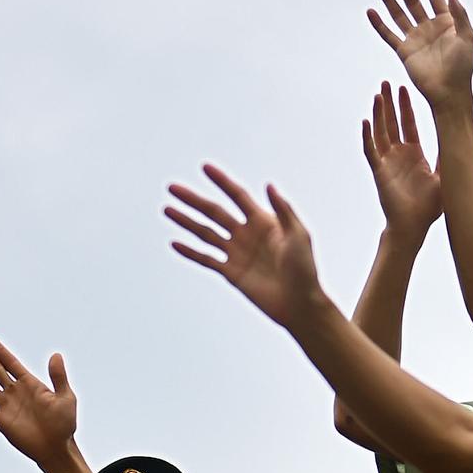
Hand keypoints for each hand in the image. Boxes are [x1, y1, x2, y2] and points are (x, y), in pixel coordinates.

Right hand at [0, 337, 78, 466]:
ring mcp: (7, 405)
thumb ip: (58, 377)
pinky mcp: (1, 421)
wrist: (56, 448)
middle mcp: (16, 392)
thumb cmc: (64, 424)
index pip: (11, 363)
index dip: (0, 352)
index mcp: (30, 384)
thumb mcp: (65, 398)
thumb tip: (56, 355)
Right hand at [166, 166, 332, 329]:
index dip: (222, 182)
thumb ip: (283, 210)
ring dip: (186, 222)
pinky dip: (190, 252)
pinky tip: (175, 243)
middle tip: (172, 188)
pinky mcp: (231, 273)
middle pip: (214, 212)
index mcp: (263, 221)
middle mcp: (246, 234)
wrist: (300, 304)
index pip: (237, 196)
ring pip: (206, 233)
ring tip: (167, 210)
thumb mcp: (298, 236)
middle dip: (193, 200)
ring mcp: (237, 253)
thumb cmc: (305, 269)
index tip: (205, 168)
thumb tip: (269, 185)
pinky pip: (207, 259)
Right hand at [364, 82, 440, 236]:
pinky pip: (371, 151)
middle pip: (392, 123)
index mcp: (415, 155)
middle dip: (390, 103)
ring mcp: (388, 162)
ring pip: (380, 132)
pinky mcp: (379, 172)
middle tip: (386, 83)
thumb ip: (448, 159)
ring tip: (377, 95)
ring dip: (378, 114)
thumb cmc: (429, 208)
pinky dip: (367, 137)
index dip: (406, 107)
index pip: (408, 125)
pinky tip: (365, 121)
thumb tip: (461, 142)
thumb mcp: (444, 178)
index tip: (404, 88)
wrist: (414, 226)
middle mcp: (399, 155)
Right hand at [365, 0, 472, 107]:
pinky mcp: (404, 52)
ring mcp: (415, 39)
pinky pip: (389, 35)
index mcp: (446, 23)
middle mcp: (429, 28)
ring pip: (399, 14)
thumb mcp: (467, 38)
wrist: (449, 92)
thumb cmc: (462, 68)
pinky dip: (379, 24)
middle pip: (413, 1)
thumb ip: (460, 15)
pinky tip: (371, 11)